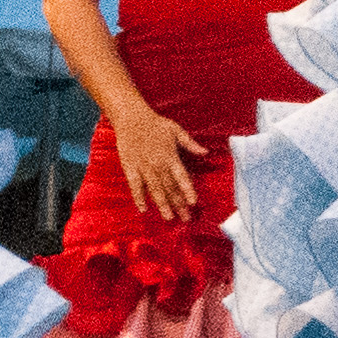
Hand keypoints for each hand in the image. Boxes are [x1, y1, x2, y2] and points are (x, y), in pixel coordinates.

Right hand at [112, 107, 211, 222]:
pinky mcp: (130, 168)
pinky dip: (139, 197)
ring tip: (169, 218)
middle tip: (185, 219)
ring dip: (162, 204)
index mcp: (171, 156)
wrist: (132, 119)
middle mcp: (158, 164)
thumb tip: (207, 153)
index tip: (193, 203)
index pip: (182, 177)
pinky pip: (135, 186)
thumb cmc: (157, 124)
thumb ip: (191, 144)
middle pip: (169, 188)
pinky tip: (143, 209)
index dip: (188, 190)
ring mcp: (143, 167)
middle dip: (178, 204)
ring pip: (154, 190)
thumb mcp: (177, 131)